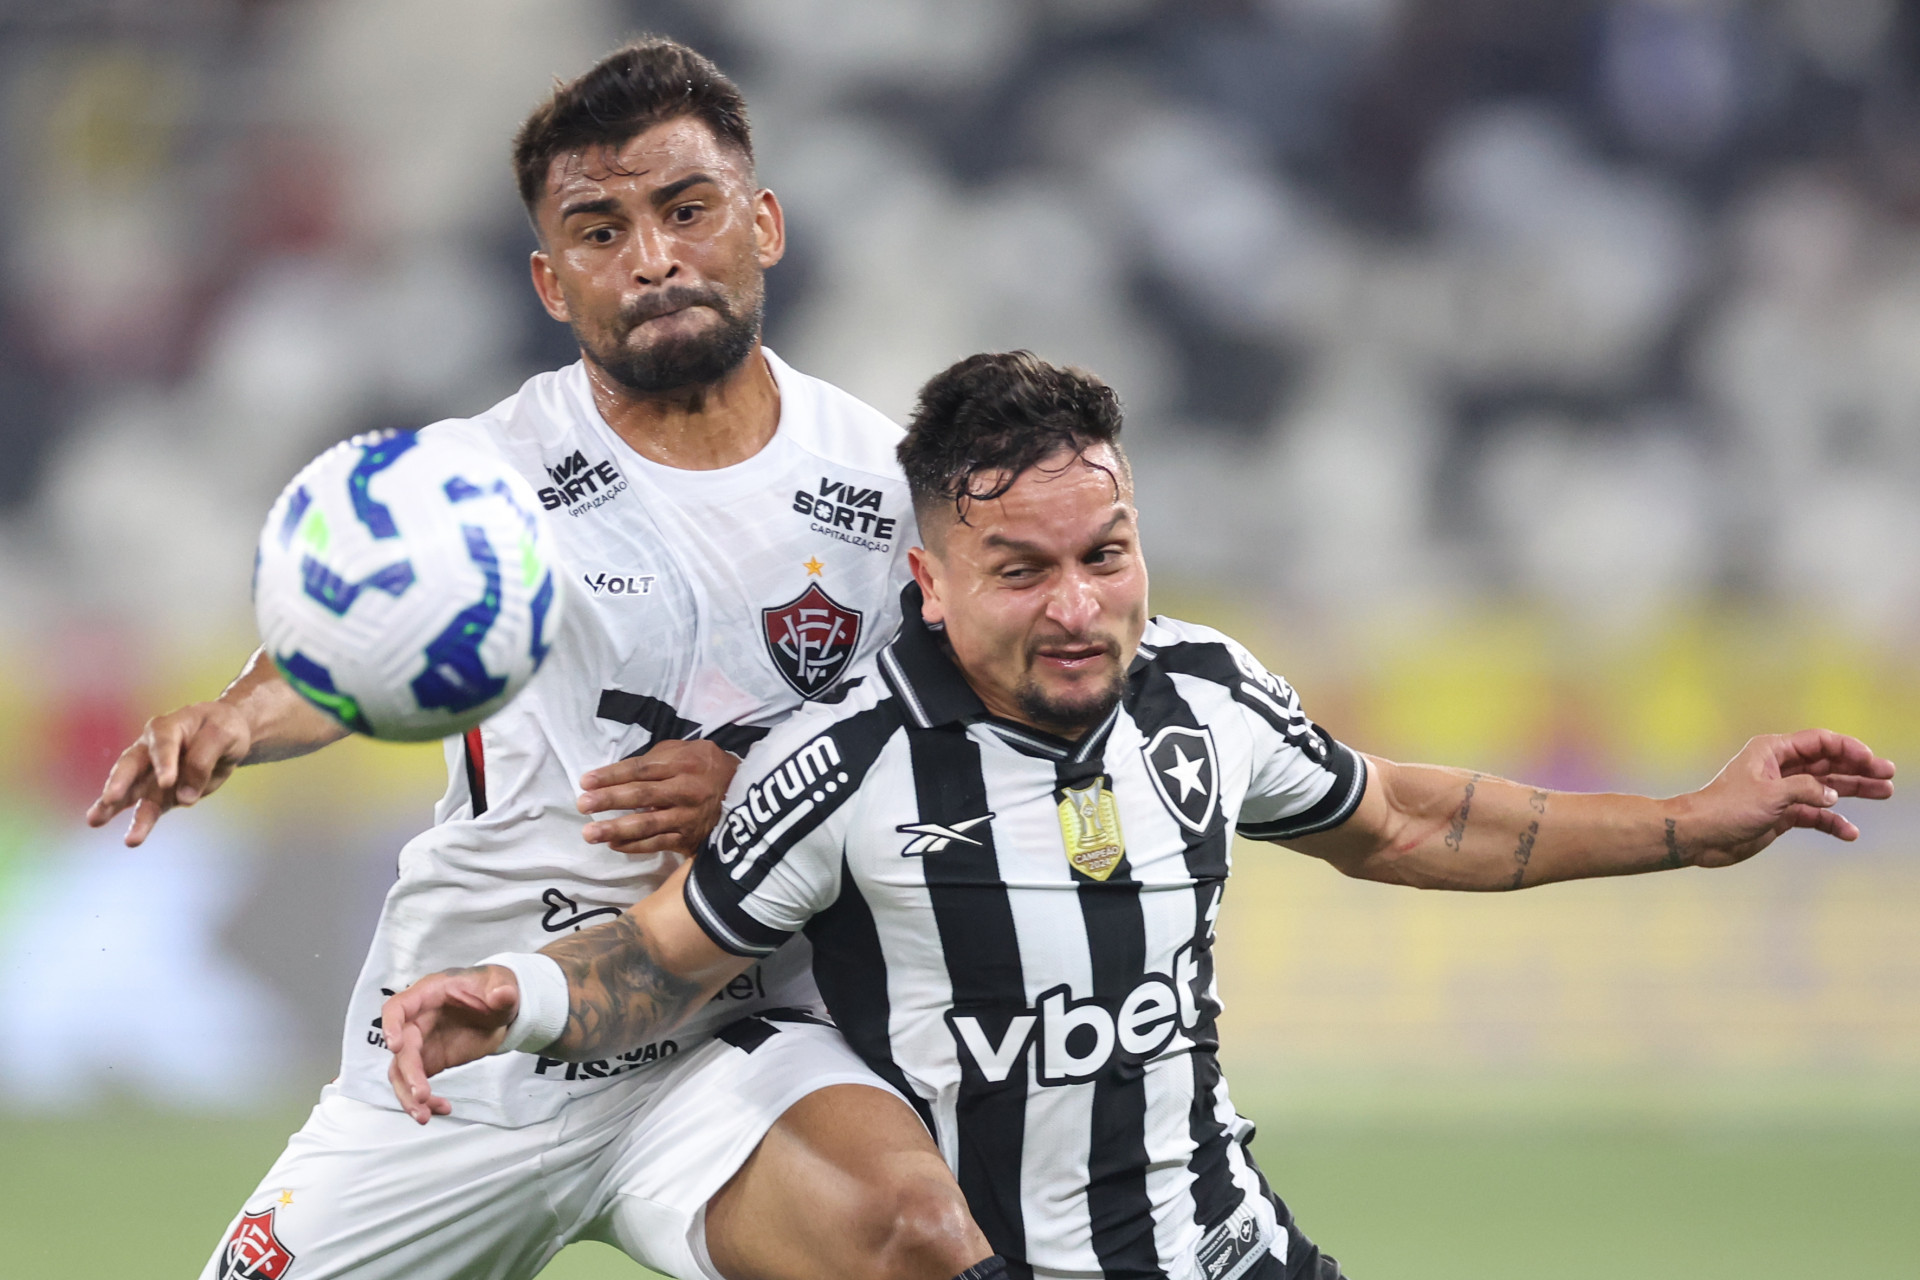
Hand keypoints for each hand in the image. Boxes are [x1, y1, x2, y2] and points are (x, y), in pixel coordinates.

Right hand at [85, 701, 254, 845]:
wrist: (226, 737)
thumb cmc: (222, 729)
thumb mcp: (222, 736)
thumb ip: (203, 761)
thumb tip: (185, 798)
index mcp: (166, 728)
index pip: (162, 746)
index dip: (164, 763)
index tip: (167, 782)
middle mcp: (150, 751)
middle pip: (130, 766)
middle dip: (119, 782)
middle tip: (110, 798)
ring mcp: (152, 774)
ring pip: (132, 791)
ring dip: (114, 807)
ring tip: (94, 821)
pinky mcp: (162, 794)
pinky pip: (149, 809)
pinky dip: (140, 824)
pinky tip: (130, 839)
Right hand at [382, 965, 519, 1123]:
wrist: (499, 1008)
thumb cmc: (491, 988)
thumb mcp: (502, 985)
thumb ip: (503, 991)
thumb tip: (503, 994)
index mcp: (429, 994)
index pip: (398, 1007)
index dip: (391, 1025)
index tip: (395, 1046)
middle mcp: (417, 1020)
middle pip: (401, 1048)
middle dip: (408, 1073)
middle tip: (422, 1095)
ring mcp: (421, 1043)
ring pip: (401, 1071)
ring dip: (408, 1095)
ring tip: (424, 1115)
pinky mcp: (429, 1061)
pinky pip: (416, 1083)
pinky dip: (425, 1100)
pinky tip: (441, 1108)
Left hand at [577, 739, 738, 855]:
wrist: (746, 794)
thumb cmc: (707, 767)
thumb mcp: (688, 750)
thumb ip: (657, 757)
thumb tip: (621, 771)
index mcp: (683, 763)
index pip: (640, 769)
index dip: (612, 775)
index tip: (585, 781)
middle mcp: (686, 790)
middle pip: (641, 795)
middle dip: (609, 800)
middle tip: (582, 805)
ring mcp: (688, 817)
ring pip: (648, 824)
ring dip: (616, 829)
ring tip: (590, 833)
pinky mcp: (691, 838)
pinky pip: (658, 843)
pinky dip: (635, 846)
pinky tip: (614, 845)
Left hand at [1680, 729, 1894, 866]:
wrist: (1700, 836)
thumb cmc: (1727, 808)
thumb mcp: (1770, 796)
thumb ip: (1805, 790)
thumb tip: (1832, 794)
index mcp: (1772, 751)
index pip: (1819, 742)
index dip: (1848, 748)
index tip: (1871, 760)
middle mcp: (1780, 768)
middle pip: (1827, 763)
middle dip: (1857, 767)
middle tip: (1888, 775)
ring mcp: (1782, 792)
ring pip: (1825, 787)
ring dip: (1852, 790)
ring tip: (1883, 792)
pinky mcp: (1781, 814)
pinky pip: (1814, 814)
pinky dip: (1831, 821)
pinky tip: (1849, 832)